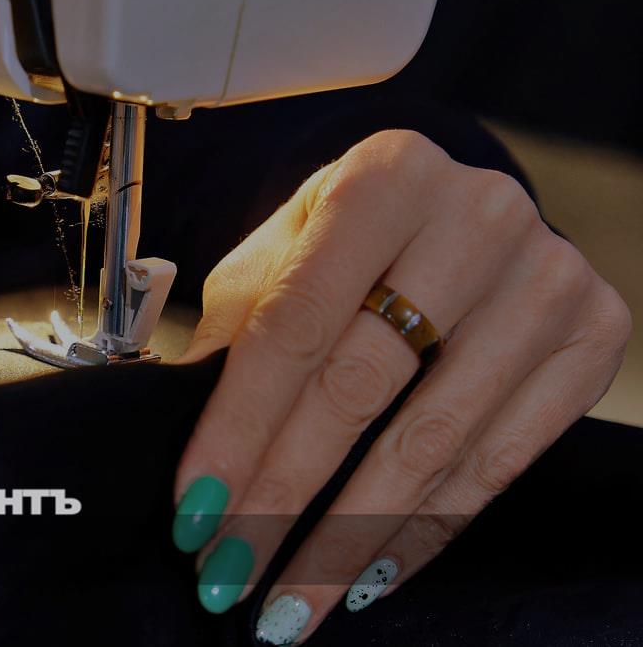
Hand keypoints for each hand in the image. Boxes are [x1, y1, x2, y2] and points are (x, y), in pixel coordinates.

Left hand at [172, 131, 630, 641]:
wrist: (446, 213)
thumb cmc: (346, 243)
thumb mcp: (275, 261)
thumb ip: (231, 340)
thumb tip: (180, 447)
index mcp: (382, 178)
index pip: (293, 324)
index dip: (238, 427)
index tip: (195, 510)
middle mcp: (476, 214)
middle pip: (361, 385)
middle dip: (283, 493)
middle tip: (230, 568)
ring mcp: (546, 275)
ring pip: (432, 437)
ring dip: (350, 534)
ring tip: (291, 596)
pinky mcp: (594, 332)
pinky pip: (501, 460)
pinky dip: (428, 529)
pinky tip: (368, 571)